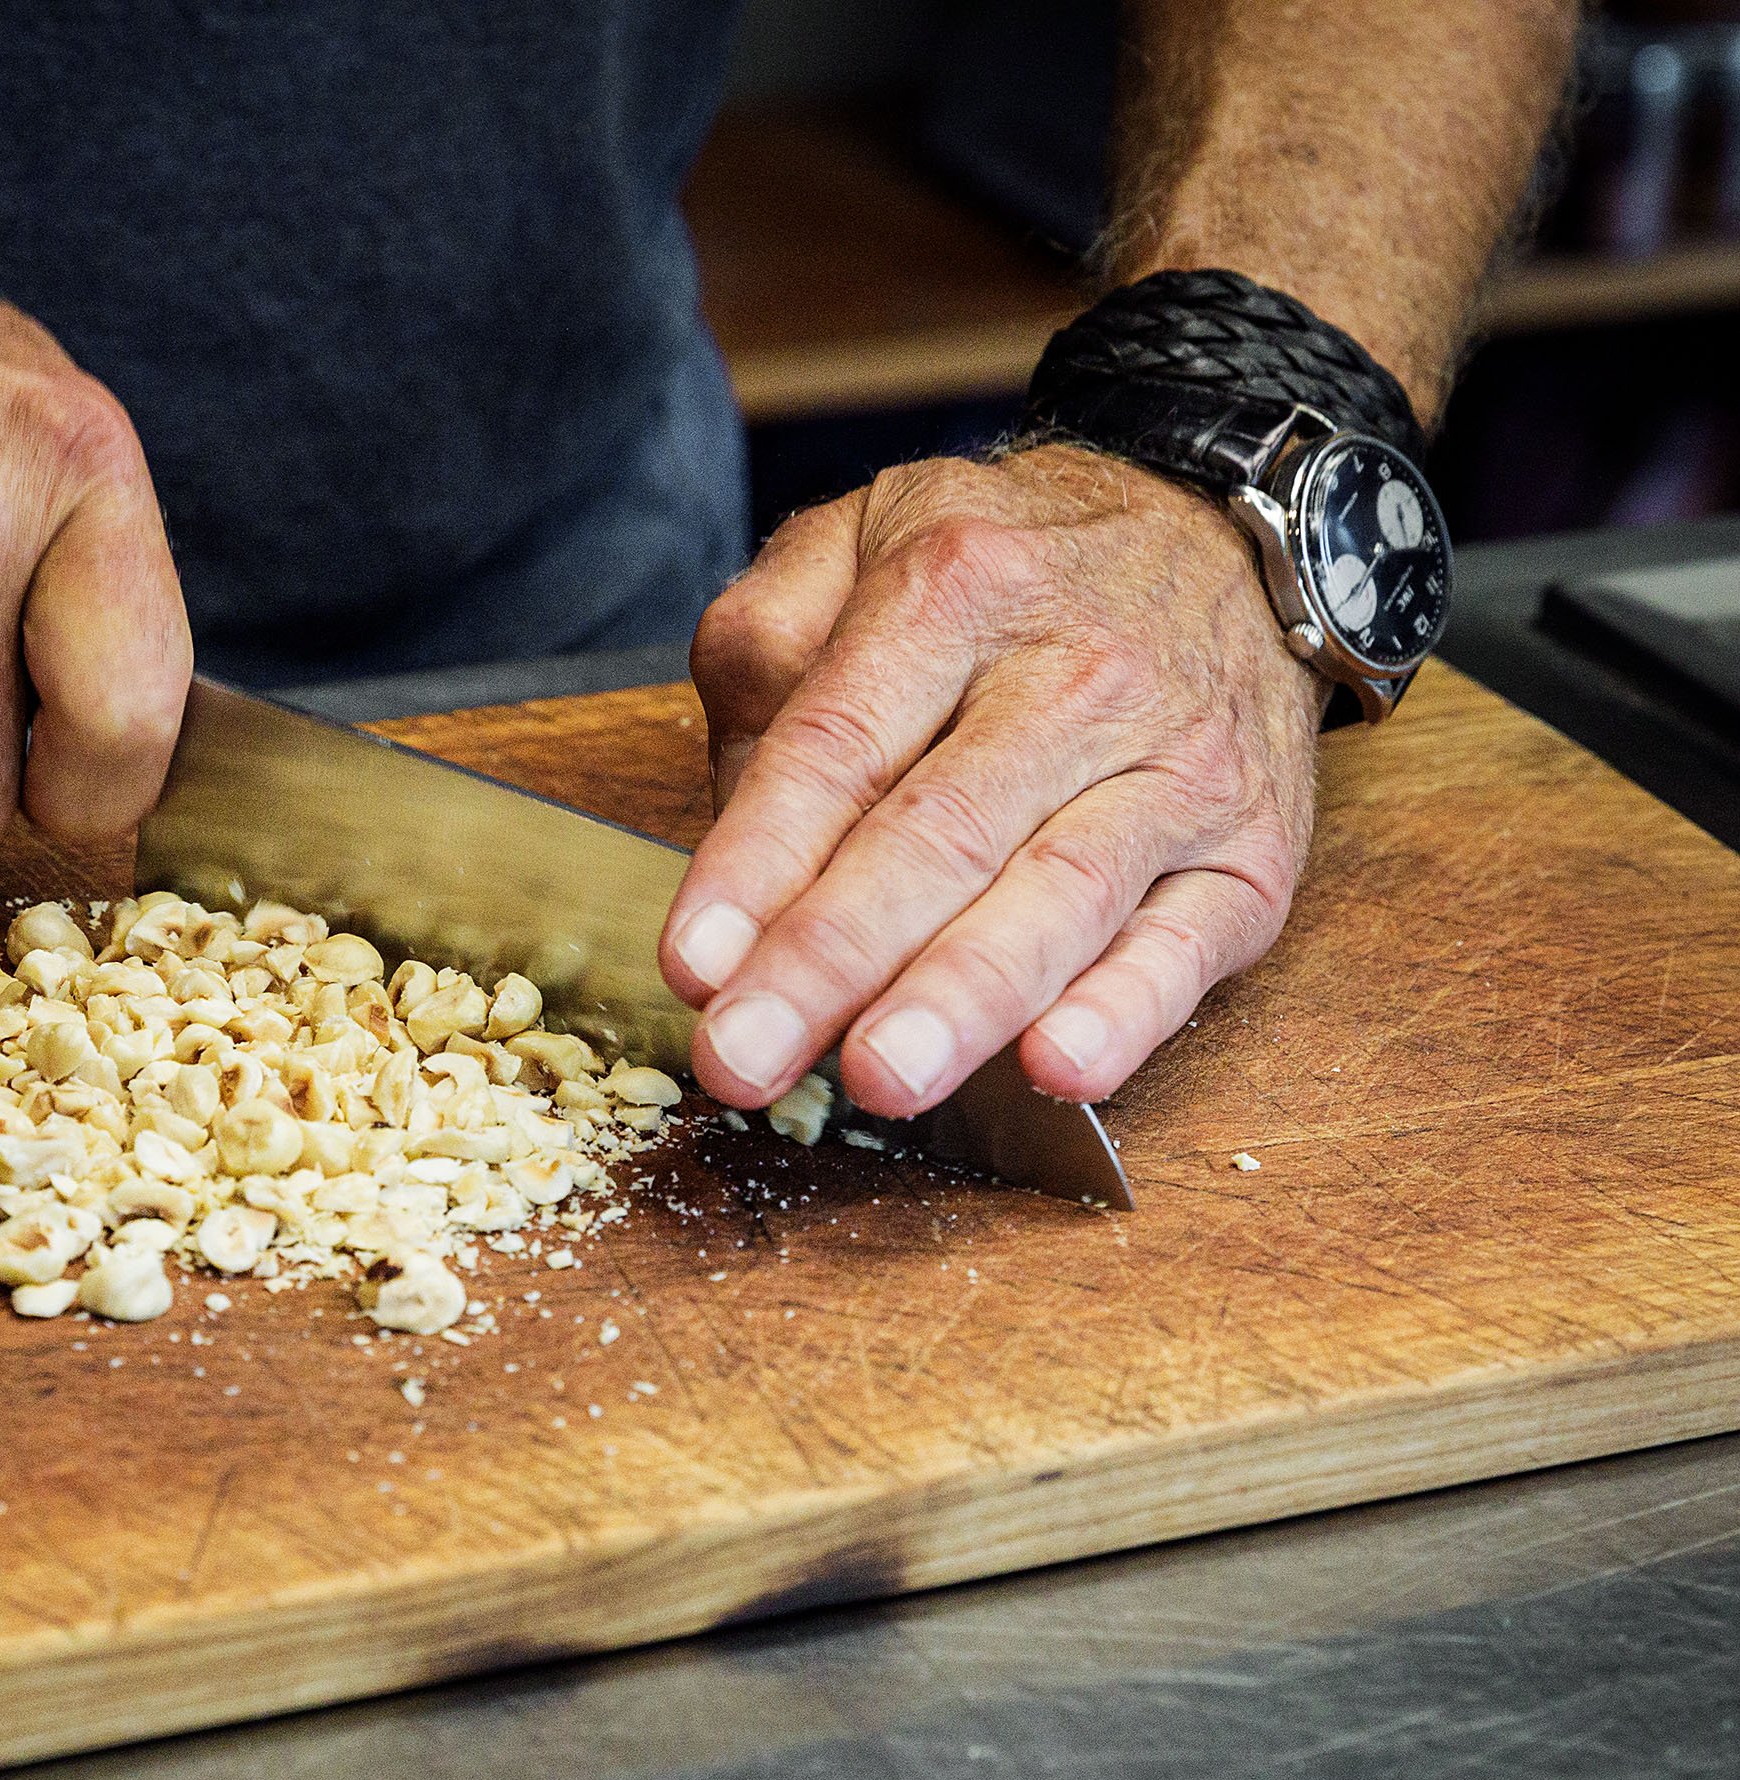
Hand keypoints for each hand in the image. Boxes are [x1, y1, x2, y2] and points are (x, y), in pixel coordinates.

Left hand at [661, 445, 1327, 1117]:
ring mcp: (1177, 769)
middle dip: (833, 959)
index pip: (838, 745)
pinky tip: (1059, 1067)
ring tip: (880, 1078)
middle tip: (745, 1058)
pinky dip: (1129, 1011)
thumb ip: (765, 640)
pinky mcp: (1253, 853)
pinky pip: (1188, 943)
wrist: (1229, 540)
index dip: (759, 862)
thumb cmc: (1013, 570)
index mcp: (955, 590)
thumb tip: (734, 800)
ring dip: (964, 1000)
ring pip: (1060, 893)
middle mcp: (1076, 677)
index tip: (692, 964)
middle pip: (939, 835)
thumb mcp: (863, 535)